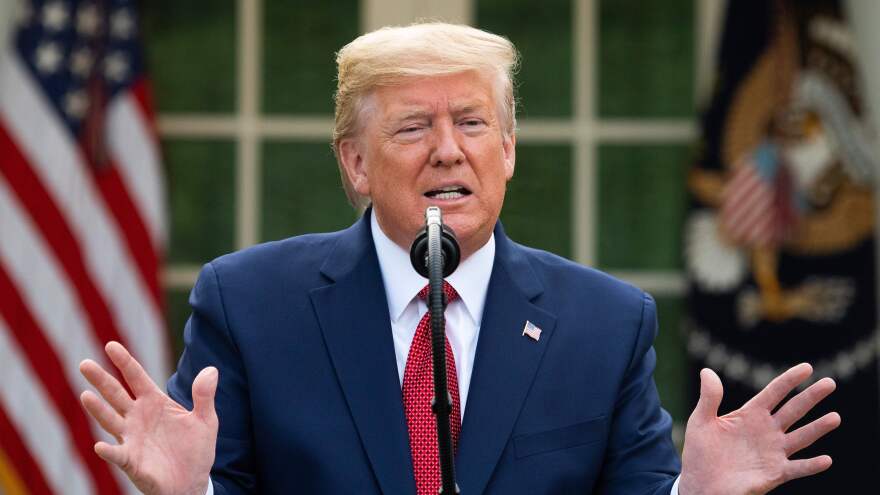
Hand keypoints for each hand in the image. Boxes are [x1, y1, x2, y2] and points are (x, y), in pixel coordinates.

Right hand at [79, 342, 217, 494]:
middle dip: (101, 379)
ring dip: (98, 410)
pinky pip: (118, 454)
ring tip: (85, 395)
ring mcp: (132, 438)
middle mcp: (138, 417)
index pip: (137, 377)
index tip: (111, 345)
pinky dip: (109, 451)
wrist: (193, 482)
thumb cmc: (195, 449)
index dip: (125, 362)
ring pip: (110, 420)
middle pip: (116, 394)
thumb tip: (211, 370)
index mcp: (155, 402)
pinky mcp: (132, 461)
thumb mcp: (205, 420)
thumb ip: (204, 396)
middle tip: (84, 363)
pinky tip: (100, 446)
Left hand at [679, 363, 839, 494]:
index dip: (790, 380)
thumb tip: (707, 371)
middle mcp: (767, 430)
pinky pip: (797, 468)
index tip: (807, 367)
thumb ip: (709, 397)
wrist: (700, 484)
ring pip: (801, 437)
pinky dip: (811, 465)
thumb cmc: (700, 452)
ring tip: (835, 417)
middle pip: (793, 410)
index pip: (774, 392)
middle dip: (811, 397)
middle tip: (830, 383)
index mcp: (750, 414)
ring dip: (818, 428)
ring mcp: (773, 451)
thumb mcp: (701, 421)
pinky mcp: (775, 473)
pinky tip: (826, 460)